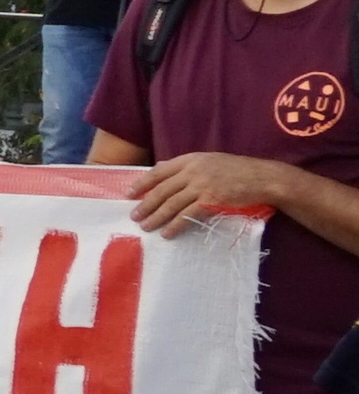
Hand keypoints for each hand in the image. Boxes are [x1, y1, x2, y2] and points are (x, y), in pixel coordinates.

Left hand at [130, 149, 312, 234]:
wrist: (263, 178)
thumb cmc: (237, 170)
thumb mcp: (209, 161)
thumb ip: (187, 166)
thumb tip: (162, 170)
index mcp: (190, 160)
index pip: (158, 171)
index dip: (142, 183)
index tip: (129, 194)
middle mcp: (192, 171)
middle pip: (161, 190)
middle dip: (145, 204)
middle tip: (134, 216)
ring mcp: (202, 186)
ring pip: (171, 204)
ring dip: (156, 217)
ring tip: (145, 227)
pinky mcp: (211, 200)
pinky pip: (187, 215)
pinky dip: (175, 225)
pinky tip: (167, 233)